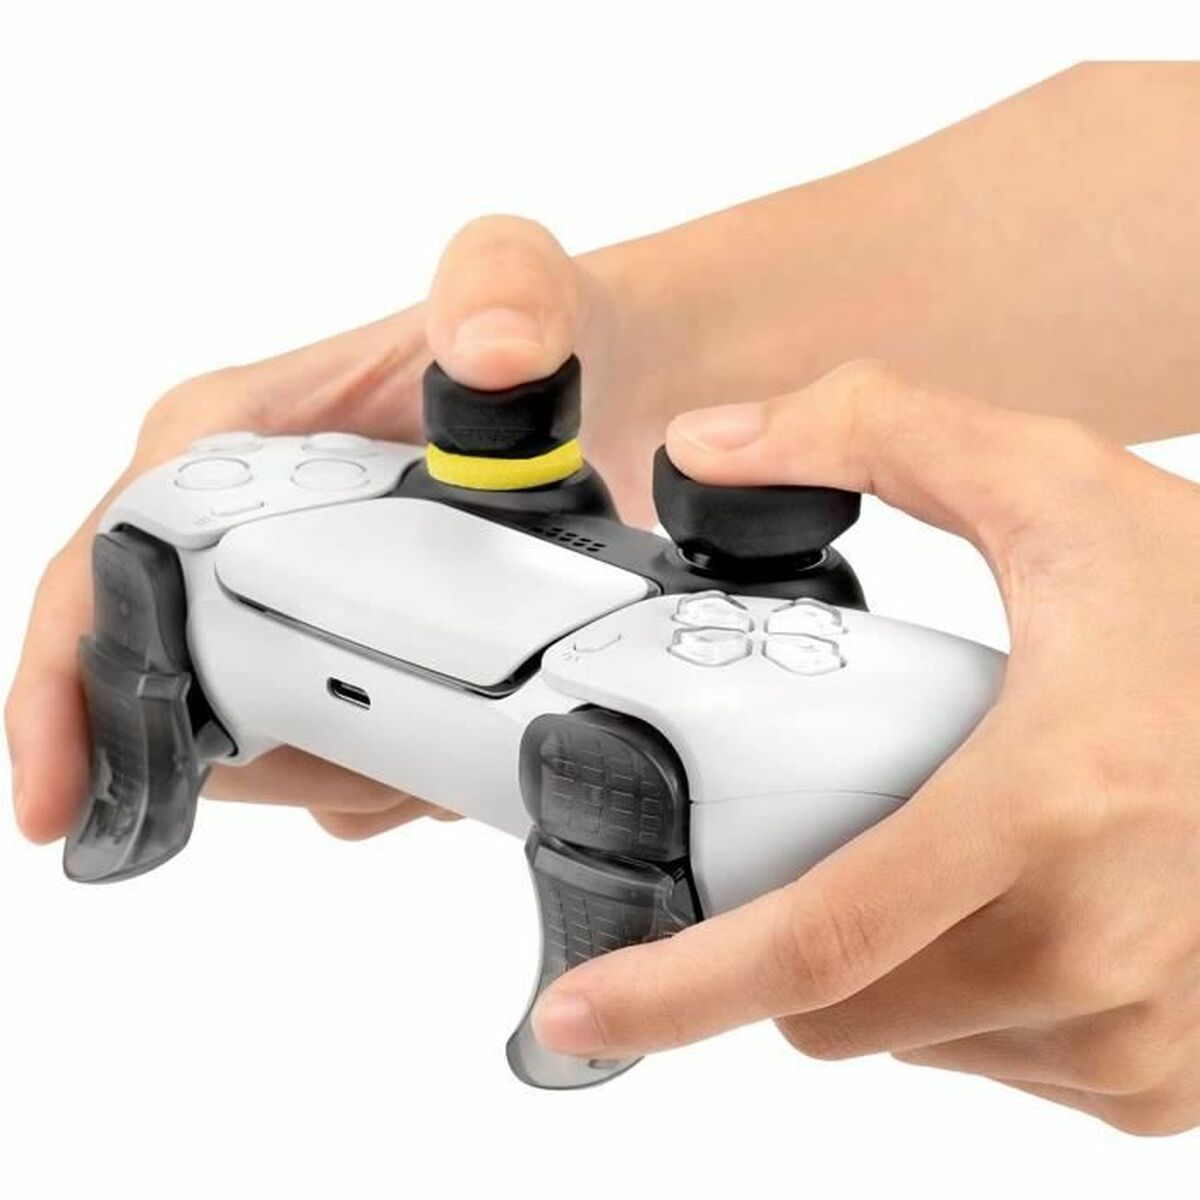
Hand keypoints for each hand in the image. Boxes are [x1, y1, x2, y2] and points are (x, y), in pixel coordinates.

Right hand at [4, 216, 677, 845]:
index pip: (103, 573)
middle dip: (263, 758)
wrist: (600, 380)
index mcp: (225, 440)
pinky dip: (384, 776)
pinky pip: (329, 749)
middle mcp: (233, 524)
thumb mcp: (521, 285)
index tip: (56, 799)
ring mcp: (289, 593)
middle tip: (374, 766)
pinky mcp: (345, 640)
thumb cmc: (534, 328)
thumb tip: (485, 349)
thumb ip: (505, 289)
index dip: (64, 691)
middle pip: (176, 691)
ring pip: (258, 742)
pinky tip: (446, 749)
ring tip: (432, 744)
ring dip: (338, 774)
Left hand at [531, 361, 1199, 1135]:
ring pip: (910, 1040)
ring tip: (941, 849)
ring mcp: (1142, 1034)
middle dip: (785, 934)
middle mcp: (1099, 950)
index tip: (576, 1012)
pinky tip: (1014, 905)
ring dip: (883, 963)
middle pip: (834, 1003)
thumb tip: (712, 442)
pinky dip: (966, 998)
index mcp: (1046, 809)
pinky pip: (999, 1067)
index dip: (669, 992)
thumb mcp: (1053, 486)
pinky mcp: (1169, 1078)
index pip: (812, 942)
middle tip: (827, 827)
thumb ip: (869, 433)